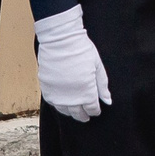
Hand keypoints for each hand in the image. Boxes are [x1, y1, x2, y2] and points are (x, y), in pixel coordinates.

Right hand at [34, 3, 110, 121]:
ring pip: (64, 111)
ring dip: (71, 112)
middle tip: (86, 116)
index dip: (95, 110)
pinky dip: (58, 105)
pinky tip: (62, 103)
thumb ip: (102, 86)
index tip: (96, 110)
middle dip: (84, 115)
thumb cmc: (81, 49)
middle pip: (78, 113)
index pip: (92, 108)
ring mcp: (57, 93)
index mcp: (87, 91)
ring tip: (75, 111)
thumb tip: (107, 101)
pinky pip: (53, 103)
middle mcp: (71, 96)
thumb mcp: (97, 66)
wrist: (60, 39)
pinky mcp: (46, 88)